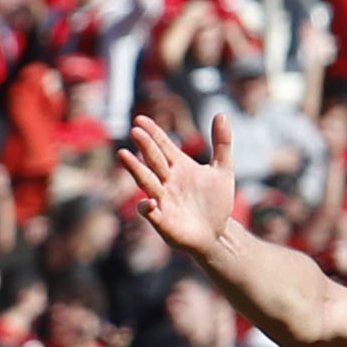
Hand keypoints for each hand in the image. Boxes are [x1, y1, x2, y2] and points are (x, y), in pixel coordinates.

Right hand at [118, 111, 242, 260]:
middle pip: (153, 160)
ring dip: (135, 169)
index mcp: (179, 166)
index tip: (141, 119)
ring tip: (123, 154)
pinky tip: (149, 202)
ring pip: (146, 181)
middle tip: (136, 130)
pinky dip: (147, 206)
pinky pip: (149, 211)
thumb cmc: (216, 201)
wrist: (216, 233)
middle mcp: (167, 180)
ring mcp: (162, 199)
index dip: (153, 133)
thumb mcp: (223, 170)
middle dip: (145, 146)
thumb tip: (222, 114)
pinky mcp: (161, 220)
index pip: (163, 146)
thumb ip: (221, 143)